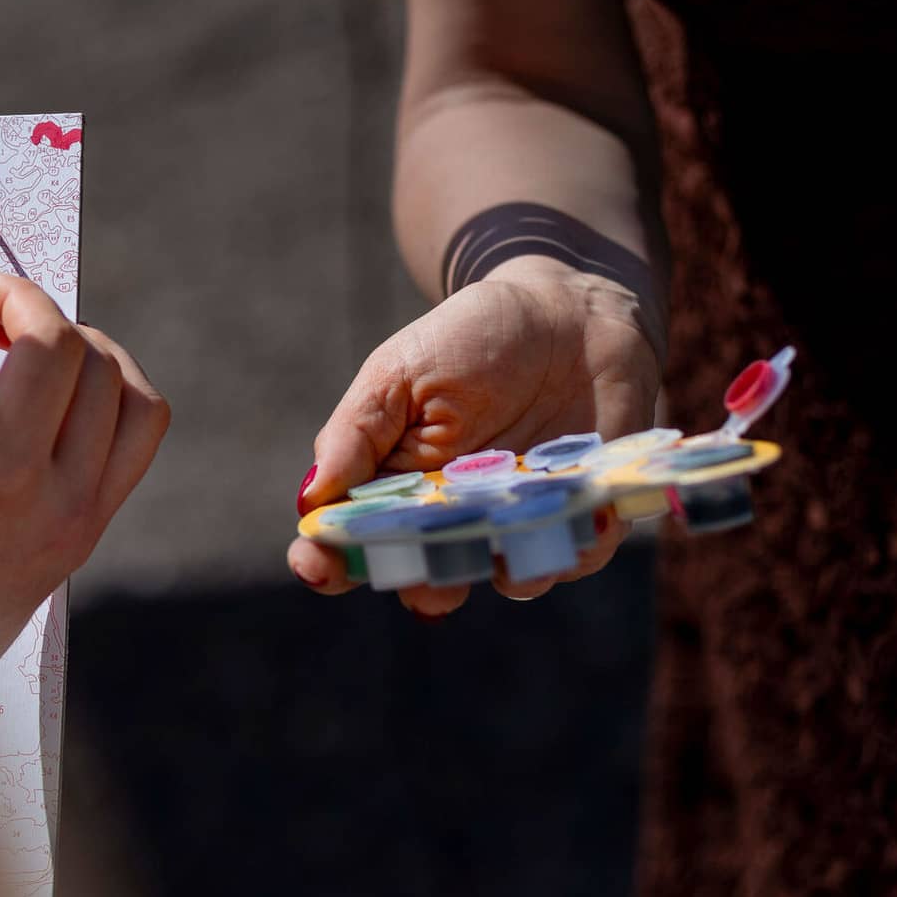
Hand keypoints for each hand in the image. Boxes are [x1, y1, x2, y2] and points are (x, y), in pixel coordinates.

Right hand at [0, 273, 169, 706]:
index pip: (54, 350)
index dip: (19, 294)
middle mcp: (58, 510)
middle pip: (100, 366)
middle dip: (48, 320)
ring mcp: (80, 531)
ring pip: (138, 405)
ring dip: (91, 359)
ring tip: (27, 358)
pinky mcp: (83, 544)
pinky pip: (132, 449)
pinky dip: (105, 405)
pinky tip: (42, 403)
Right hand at [287, 258, 661, 616]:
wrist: (568, 311)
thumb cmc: (469, 336)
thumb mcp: (400, 371)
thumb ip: (356, 435)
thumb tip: (309, 502)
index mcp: (394, 484)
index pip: (351, 540)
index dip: (328, 562)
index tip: (316, 567)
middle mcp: (453, 515)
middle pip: (428, 577)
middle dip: (424, 585)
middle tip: (428, 575)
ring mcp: (517, 518)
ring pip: (508, 576)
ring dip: (509, 571)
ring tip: (513, 544)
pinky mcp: (579, 513)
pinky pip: (578, 553)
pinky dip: (579, 545)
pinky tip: (587, 511)